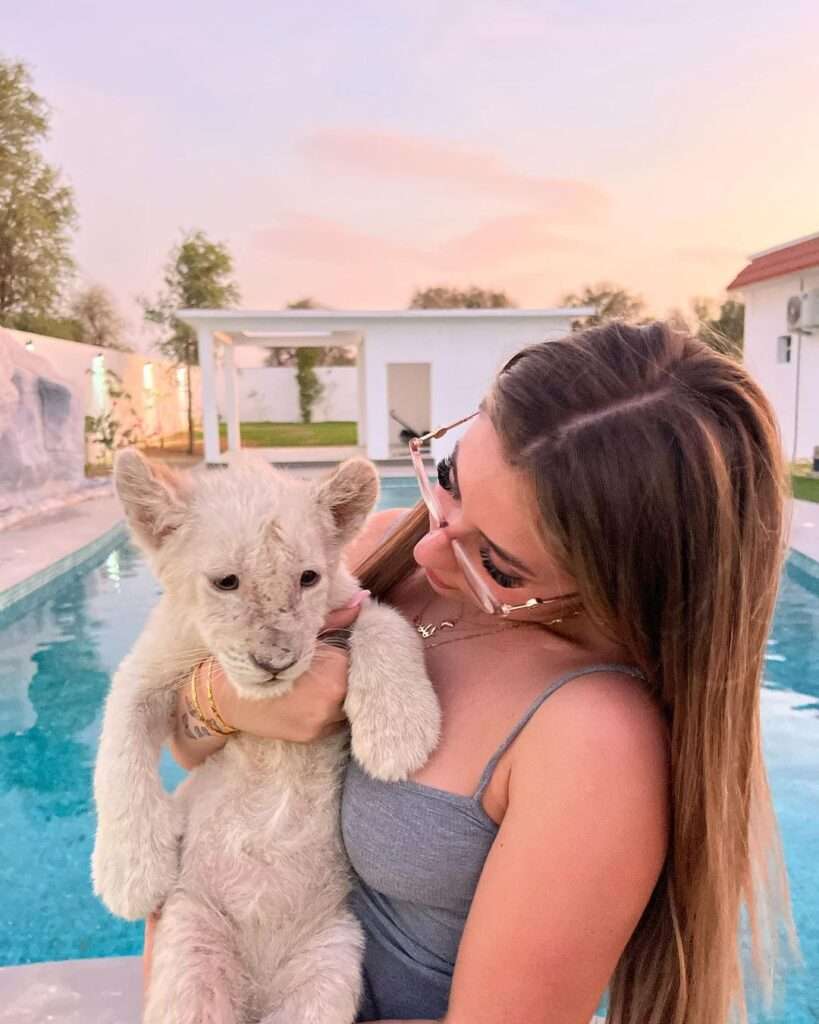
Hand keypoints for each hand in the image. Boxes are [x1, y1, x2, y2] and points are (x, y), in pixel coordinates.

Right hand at [213, 591, 368, 742]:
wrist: (226, 695)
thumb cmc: (262, 658)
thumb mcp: (299, 633)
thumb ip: (335, 620)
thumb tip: (360, 601)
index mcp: (335, 671)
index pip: (359, 660)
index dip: (350, 654)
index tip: (337, 651)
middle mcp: (332, 700)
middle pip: (355, 685)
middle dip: (345, 676)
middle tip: (326, 668)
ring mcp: (322, 721)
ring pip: (345, 706)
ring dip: (338, 695)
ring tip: (318, 684)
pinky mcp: (311, 736)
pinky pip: (332, 723)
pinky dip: (325, 711)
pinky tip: (309, 699)